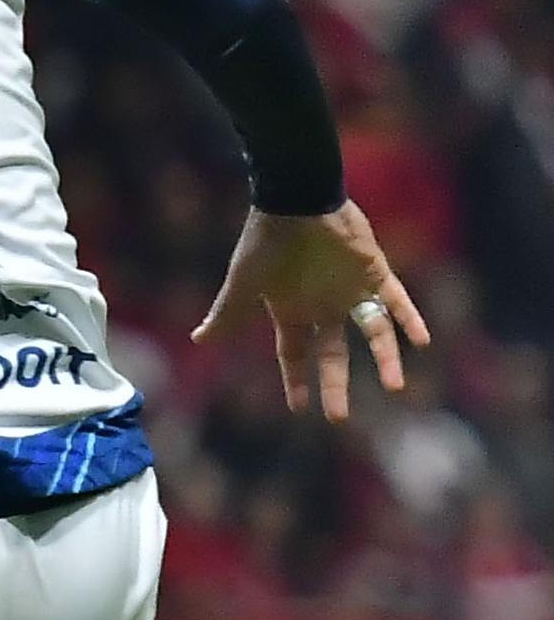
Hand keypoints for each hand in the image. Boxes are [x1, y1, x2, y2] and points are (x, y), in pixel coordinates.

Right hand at [192, 200, 430, 419]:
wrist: (295, 200)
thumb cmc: (265, 241)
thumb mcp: (243, 282)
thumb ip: (228, 313)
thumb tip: (198, 339)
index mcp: (291, 311)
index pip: (294, 355)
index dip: (296, 381)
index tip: (300, 410)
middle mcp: (323, 307)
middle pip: (332, 355)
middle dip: (335, 386)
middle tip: (338, 419)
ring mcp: (350, 292)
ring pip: (373, 334)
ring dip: (385, 360)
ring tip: (396, 388)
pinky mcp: (373, 274)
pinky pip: (396, 301)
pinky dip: (409, 319)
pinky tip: (421, 341)